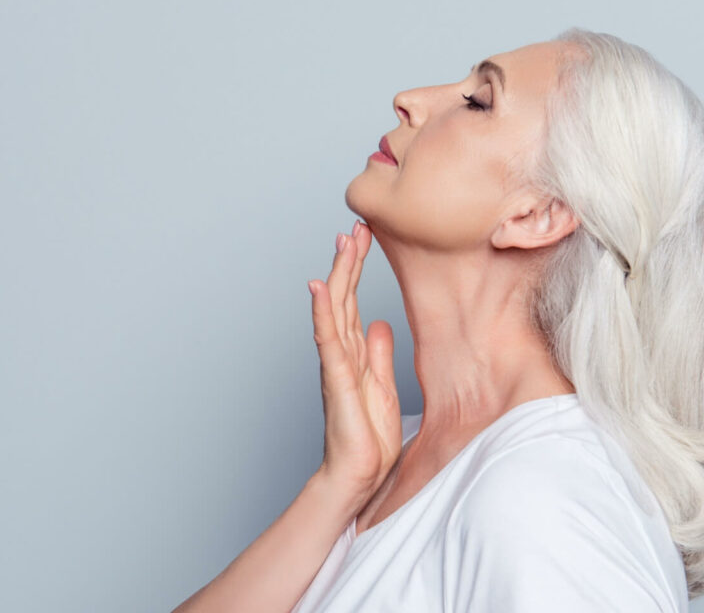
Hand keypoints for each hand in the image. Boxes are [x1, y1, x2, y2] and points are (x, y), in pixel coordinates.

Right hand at [308, 220, 399, 502]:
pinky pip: (328, 340)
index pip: (354, 302)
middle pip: (343, 298)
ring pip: (335, 310)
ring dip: (339, 275)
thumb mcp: (382, 387)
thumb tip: (381, 325)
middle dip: (349, 261)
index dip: (358, 269)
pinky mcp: (336, 379)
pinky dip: (323, 312)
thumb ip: (379, 355)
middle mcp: (342, 353)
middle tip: (356, 226)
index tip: (365, 238)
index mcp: (354, 354)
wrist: (356, 476)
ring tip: (344, 242)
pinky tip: (321, 287)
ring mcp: (336, 364)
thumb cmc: (367, 439)